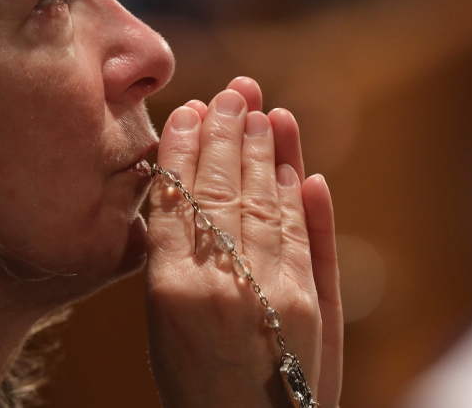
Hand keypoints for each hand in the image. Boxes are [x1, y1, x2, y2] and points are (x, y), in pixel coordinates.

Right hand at [146, 77, 342, 406]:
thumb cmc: (195, 387)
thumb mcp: (160, 330)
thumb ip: (169, 260)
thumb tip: (178, 201)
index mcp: (172, 291)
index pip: (181, 200)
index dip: (186, 151)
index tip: (190, 112)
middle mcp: (224, 282)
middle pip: (226, 191)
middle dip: (230, 136)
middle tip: (232, 93)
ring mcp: (273, 291)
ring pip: (267, 204)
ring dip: (267, 153)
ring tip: (262, 111)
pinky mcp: (312, 305)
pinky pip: (302, 236)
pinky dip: (300, 198)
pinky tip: (298, 167)